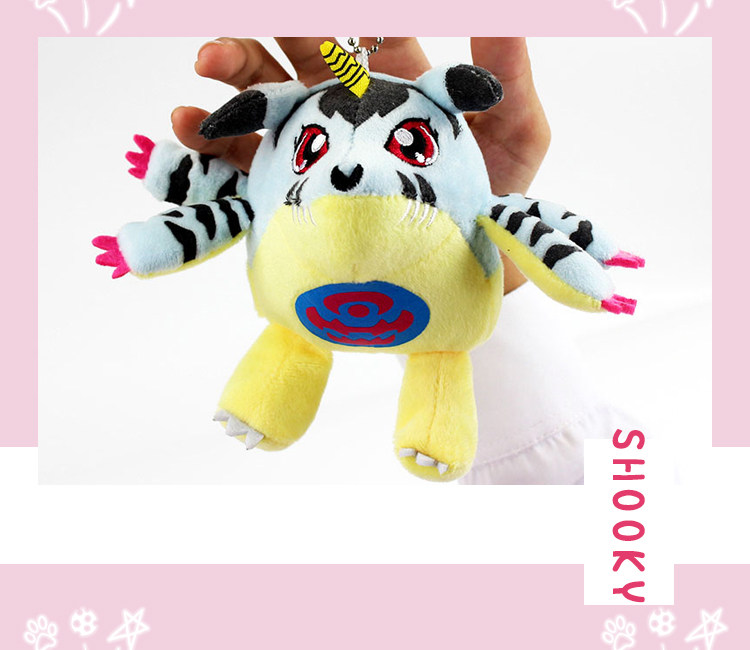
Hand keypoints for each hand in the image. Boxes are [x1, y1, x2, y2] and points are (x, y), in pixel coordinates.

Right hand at [172, 37, 551, 292]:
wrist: (476, 272)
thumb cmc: (499, 200)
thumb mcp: (517, 133)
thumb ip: (507, 74)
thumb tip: (504, 9)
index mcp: (394, 84)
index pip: (351, 32)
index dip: (325, 13)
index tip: (302, 4)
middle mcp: (348, 113)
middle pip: (291, 63)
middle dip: (254, 44)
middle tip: (221, 45)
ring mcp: (318, 156)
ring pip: (260, 109)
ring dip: (226, 93)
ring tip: (200, 83)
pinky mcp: (297, 199)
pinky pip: (247, 172)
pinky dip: (213, 153)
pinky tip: (191, 139)